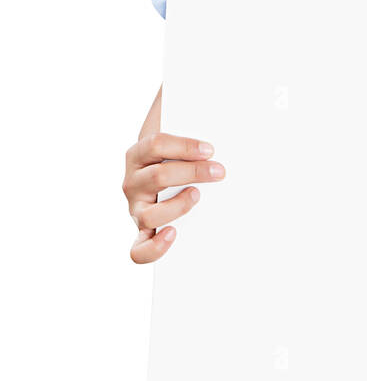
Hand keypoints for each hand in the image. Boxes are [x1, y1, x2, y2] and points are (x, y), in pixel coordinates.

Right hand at [124, 132, 225, 263]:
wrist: (160, 177)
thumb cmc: (173, 157)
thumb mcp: (175, 138)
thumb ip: (187, 130)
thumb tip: (213, 136)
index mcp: (138, 155)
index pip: (156, 144)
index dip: (184, 147)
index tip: (210, 150)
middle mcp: (133, 183)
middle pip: (158, 176)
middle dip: (193, 173)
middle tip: (218, 171)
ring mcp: (136, 209)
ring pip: (150, 214)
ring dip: (178, 206)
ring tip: (197, 196)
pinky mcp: (143, 231)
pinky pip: (139, 249)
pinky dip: (155, 247)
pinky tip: (173, 234)